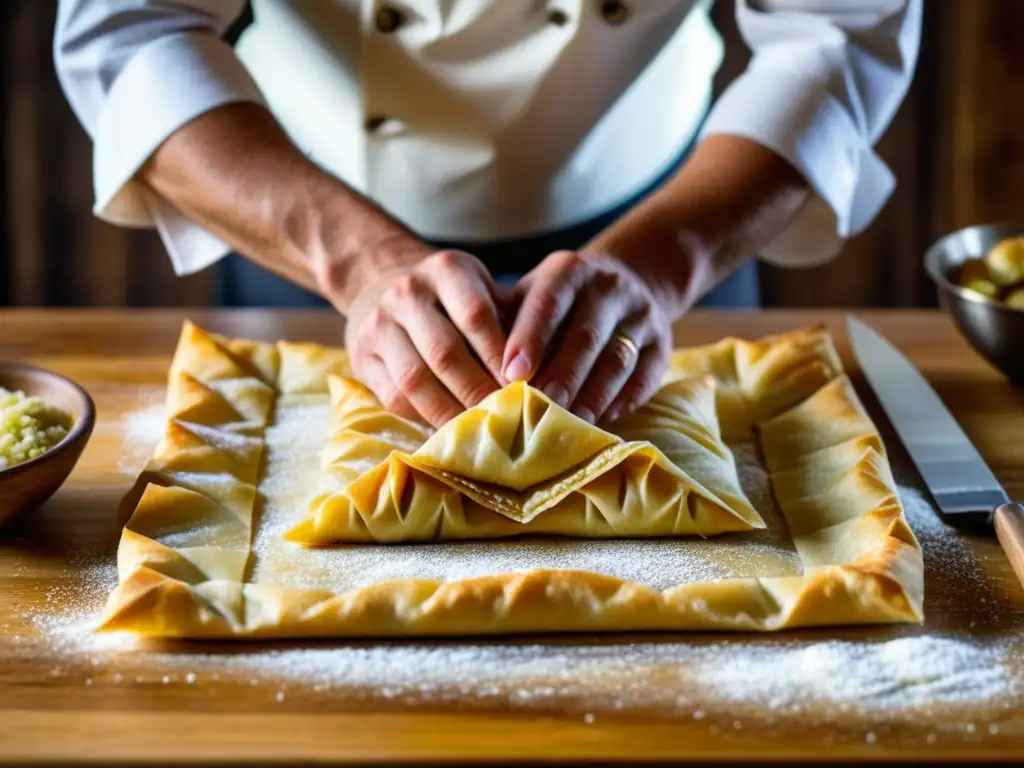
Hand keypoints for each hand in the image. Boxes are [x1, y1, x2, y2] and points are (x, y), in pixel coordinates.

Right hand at [344, 250, 508, 426]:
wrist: (383, 284)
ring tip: (479, 431)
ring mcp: (379, 324)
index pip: (476, 315)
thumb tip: (543, 378)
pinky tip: (448, 429)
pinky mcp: (361, 356)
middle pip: (445, 352)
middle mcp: (408, 292)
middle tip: (505, 420)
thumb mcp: (484, 292)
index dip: (499, 357)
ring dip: (451, 413)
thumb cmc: (454, 299)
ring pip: (416, 380)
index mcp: (447, 270)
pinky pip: (393, 397)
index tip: (523, 388)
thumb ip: (511, 324)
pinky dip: (424, 418)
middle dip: (478, 391)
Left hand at [502, 251, 670, 424]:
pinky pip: (645, 377)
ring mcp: (641, 314)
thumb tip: (472, 374)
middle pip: (585, 337)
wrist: (626, 282)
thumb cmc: (555, 303)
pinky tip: (600, 423)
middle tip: (538, 413)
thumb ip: (504, 325)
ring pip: (616, 360)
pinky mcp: (663, 343)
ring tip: (567, 428)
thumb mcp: (527, 297)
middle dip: (560, 378)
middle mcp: (609, 286)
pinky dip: (622, 403)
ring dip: (591, 398)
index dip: (530, 338)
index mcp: (568, 270)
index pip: (549, 301)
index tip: (511, 375)